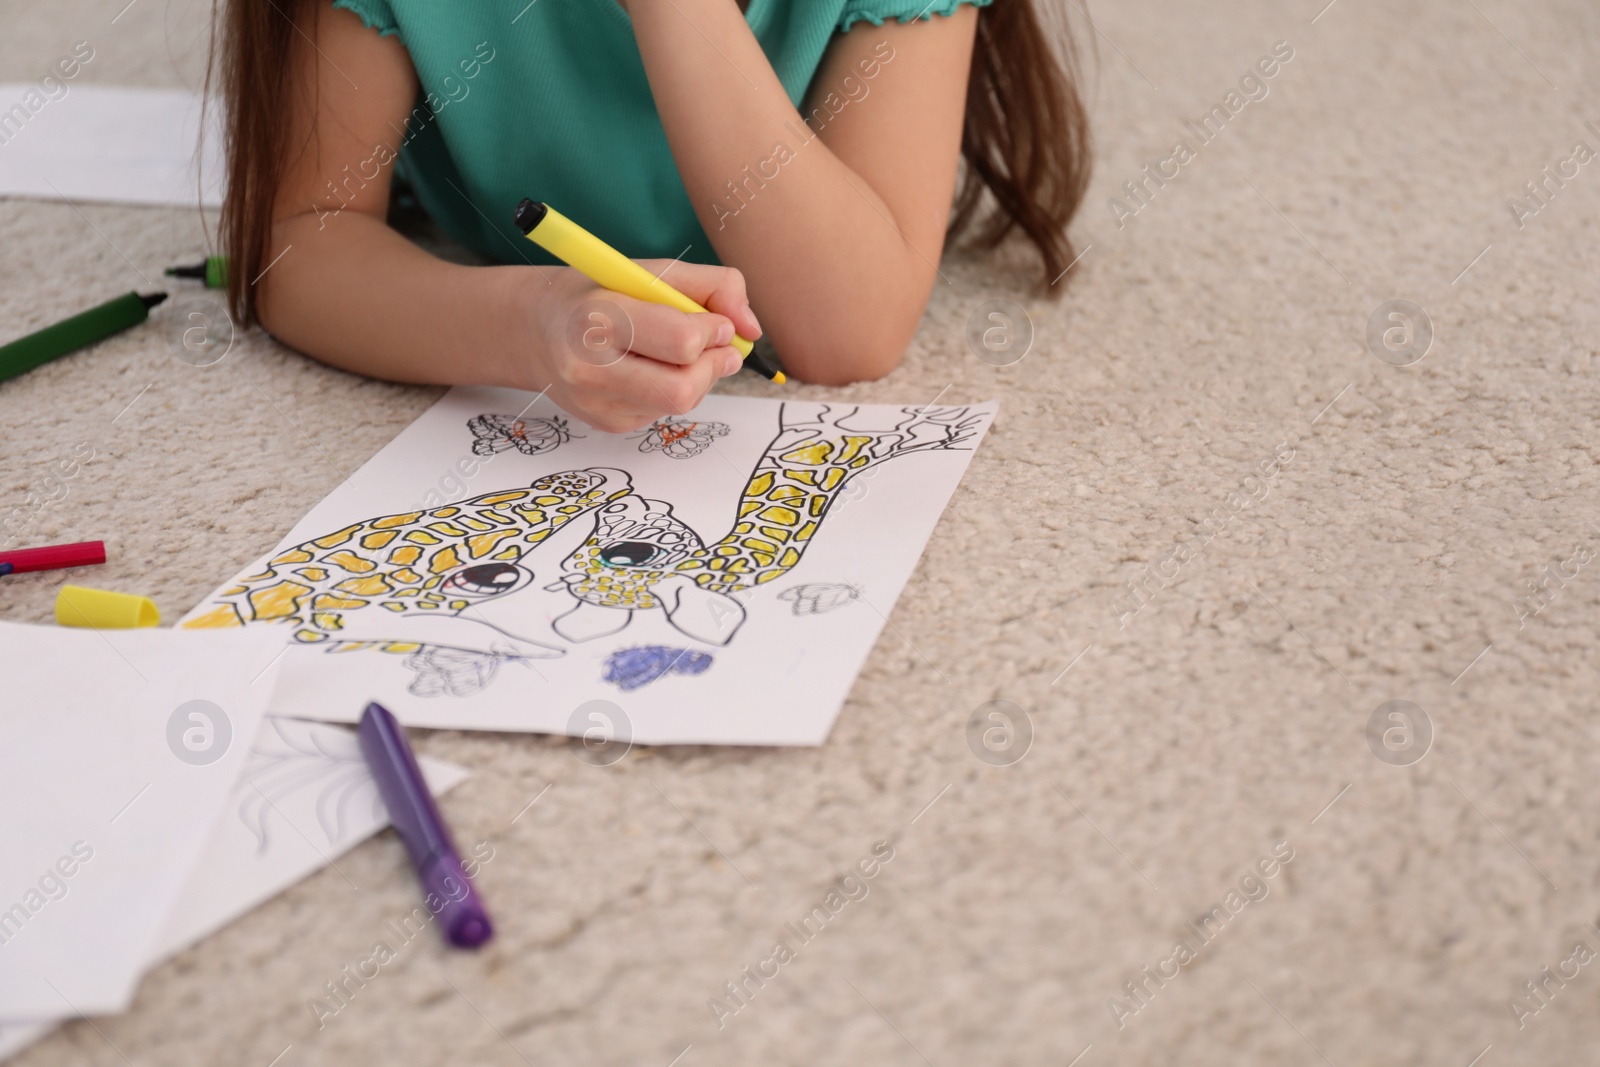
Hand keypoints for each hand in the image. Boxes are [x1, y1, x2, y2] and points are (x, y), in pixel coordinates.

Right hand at [513, 261, 762, 432]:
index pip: (681, 341)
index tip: (716, 321)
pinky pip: (664, 414)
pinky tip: (652, 368)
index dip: (714, 332)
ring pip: (680, 404)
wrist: (537, 329)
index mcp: (600, 318)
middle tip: (717, 346)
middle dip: (714, 365)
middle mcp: (591, 367)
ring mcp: (597, 403)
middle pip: (683, 388)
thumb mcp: (650, 270)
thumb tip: (751, 328)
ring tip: (681, 353)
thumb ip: (713, 286)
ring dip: (699, 378)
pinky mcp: (607, 424)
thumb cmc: (599, 292)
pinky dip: (674, 390)